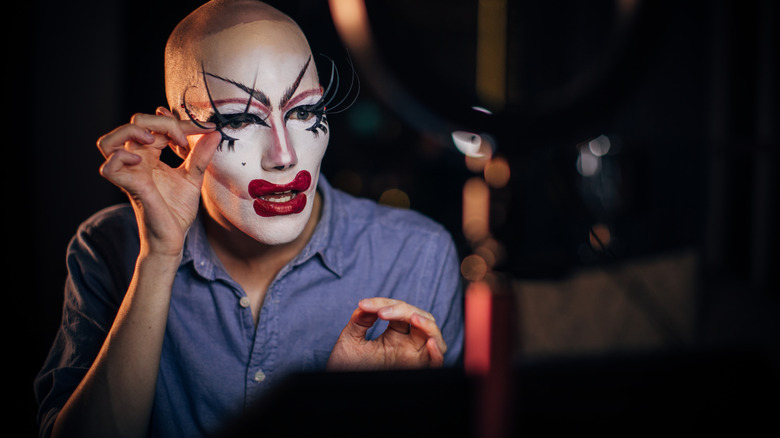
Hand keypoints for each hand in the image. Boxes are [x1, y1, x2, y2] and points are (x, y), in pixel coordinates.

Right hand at [97, 107, 219, 255]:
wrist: (173, 238)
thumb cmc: (177, 210)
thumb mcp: (194, 177)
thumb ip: (201, 155)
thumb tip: (214, 132)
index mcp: (150, 156)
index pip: (156, 125)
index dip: (180, 122)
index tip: (205, 127)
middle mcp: (136, 162)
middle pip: (134, 124)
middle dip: (162, 122)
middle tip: (184, 138)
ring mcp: (131, 174)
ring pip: (109, 141)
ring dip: (132, 132)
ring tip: (155, 140)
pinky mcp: (131, 187)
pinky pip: (109, 168)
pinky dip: (121, 158)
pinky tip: (142, 162)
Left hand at [326, 298, 447, 369]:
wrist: (342, 390)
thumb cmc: (346, 367)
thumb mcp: (350, 341)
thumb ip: (359, 321)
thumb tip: (368, 305)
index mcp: (394, 335)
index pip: (400, 311)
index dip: (384, 303)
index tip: (364, 305)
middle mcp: (407, 344)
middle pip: (420, 318)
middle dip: (404, 309)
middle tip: (382, 312)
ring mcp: (413, 357)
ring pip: (433, 335)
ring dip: (427, 324)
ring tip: (413, 317)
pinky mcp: (416, 371)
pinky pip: (437, 362)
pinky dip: (438, 352)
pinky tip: (430, 343)